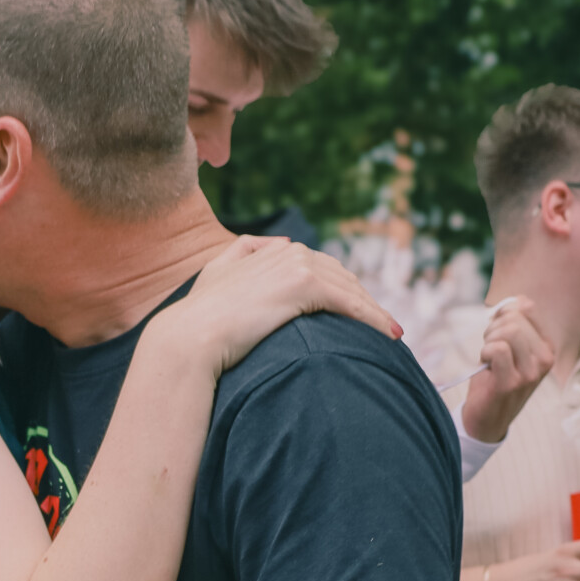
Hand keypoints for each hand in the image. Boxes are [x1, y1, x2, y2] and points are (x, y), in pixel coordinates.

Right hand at [161, 237, 400, 379]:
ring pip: (349, 288)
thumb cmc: (199, 316)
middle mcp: (288, 251)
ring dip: (373, 310)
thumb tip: (276, 244)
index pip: (319, 267)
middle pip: (340, 275)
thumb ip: (244, 251)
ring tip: (390, 332)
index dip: (341, 288)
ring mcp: (298, 265)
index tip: (356, 310)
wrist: (190, 337)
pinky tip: (389, 334)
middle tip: (381, 324)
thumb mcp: (218, 272)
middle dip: (362, 299)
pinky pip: (350, 302)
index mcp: (271, 250)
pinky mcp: (305, 285)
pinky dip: (373, 317)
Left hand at [460, 295, 555, 444]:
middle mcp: (544, 359)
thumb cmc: (495, 380)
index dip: (503, 312)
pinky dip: (486, 352)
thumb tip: (516, 301)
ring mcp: (531, 372)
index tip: (495, 329)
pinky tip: (486, 365)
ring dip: (489, 340)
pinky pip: (498, 349)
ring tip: (488, 357)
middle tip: (489, 347)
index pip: (527, 308)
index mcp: (546, 347)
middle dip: (494, 328)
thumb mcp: (510, 350)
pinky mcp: (512, 382)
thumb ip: (513, 325)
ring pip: (508, 332)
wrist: (487, 420)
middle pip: (515, 319)